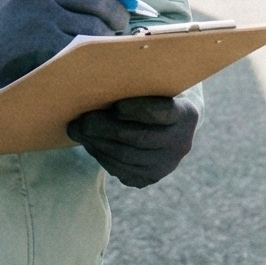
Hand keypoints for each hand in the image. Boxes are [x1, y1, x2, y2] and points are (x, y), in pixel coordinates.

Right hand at [0, 0, 136, 94]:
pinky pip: (83, 46)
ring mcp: (40, 17)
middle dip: (119, 12)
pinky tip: (93, 54)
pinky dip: (94, 51)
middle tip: (122, 22)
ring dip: (108, 35)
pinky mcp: (41, 45)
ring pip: (96, 25)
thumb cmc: (12, 21)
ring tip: (106, 40)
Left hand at [68, 95, 198, 187]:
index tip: (116, 105)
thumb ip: (134, 88)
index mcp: (186, 114)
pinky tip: (90, 144)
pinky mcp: (151, 177)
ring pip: (128, 158)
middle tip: (82, 121)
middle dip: (105, 129)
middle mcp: (181, 143)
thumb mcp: (152, 87)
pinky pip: (122, 171)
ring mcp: (167, 164)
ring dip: (98, 145)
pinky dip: (102, 157)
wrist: (168, 125)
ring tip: (79, 132)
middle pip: (140, 138)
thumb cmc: (153, 96)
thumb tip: (94, 87)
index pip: (163, 112)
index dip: (139, 110)